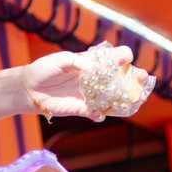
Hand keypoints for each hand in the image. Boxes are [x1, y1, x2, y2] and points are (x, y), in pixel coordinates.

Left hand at [22, 44, 152, 121]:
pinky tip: (98, 113)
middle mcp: (95, 79)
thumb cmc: (45, 69)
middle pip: (120, 79)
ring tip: (135, 100)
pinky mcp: (82, 109)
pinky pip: (96, 113)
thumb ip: (77, 61)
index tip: (125, 58)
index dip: (122, 57)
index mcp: (91, 63)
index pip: (112, 58)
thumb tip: (91, 68)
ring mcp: (90, 94)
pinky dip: (99, 114)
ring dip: (124, 100)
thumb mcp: (60, 59)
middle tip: (141, 77)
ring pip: (113, 98)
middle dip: (134, 77)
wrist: (30, 88)